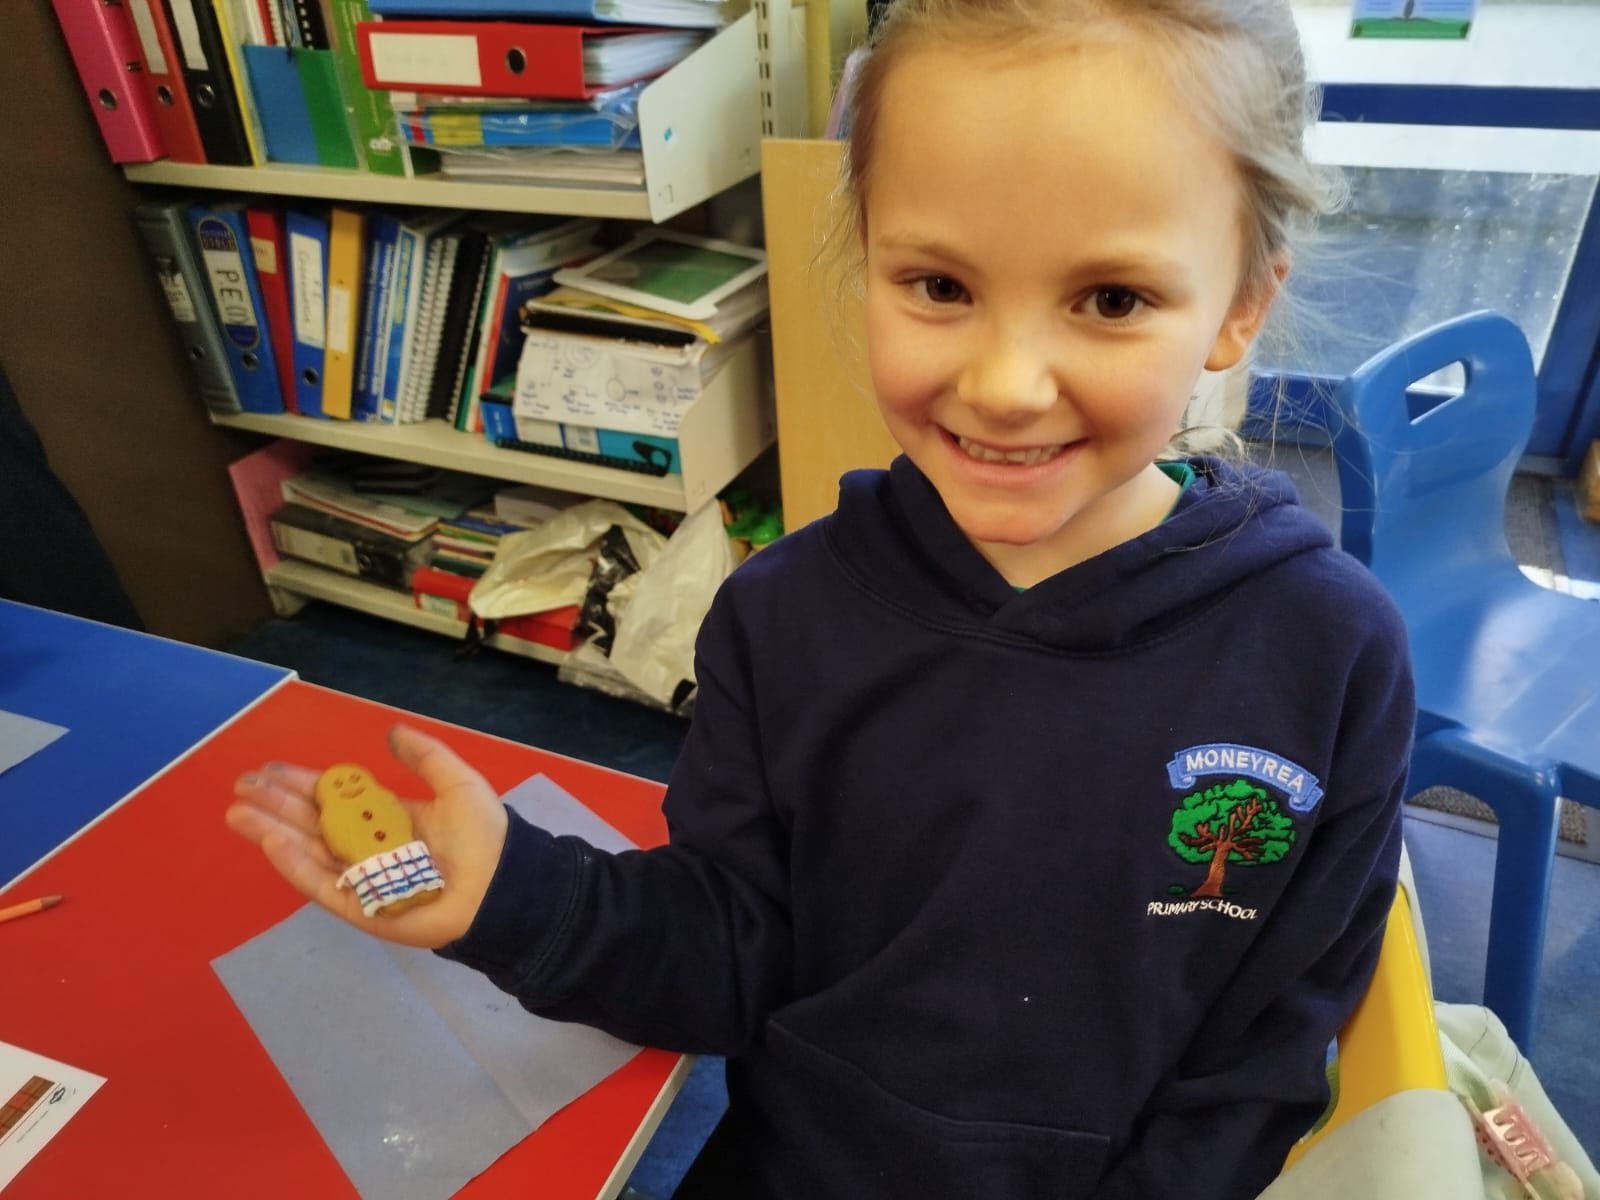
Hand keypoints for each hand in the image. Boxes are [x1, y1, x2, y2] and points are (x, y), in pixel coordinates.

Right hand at [226, 724, 509, 948]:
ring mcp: (362, 878)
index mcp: (388, 818)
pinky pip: (322, 885)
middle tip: (240, 788)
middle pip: (311, 824)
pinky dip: (295, 864)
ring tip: (238, 813)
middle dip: (274, 806)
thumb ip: (424, 756)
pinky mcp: (362, 907)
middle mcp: (369, 848)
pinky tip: (271, 842)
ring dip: (272, 832)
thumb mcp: (456, 783)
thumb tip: (392, 731)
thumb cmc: (485, 836)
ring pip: (308, 852)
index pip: (334, 799)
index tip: (270, 769)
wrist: (504, 885)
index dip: (301, 783)